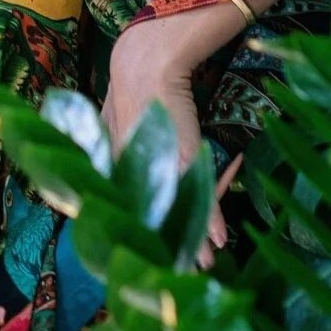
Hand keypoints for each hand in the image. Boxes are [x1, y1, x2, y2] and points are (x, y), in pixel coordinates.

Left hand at [101, 32, 237, 268]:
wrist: (147, 61)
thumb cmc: (134, 88)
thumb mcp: (116, 120)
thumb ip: (114, 139)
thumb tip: (111, 153)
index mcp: (116, 166)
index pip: (135, 210)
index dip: (147, 232)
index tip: (157, 250)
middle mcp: (134, 172)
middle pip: (156, 218)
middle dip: (171, 244)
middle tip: (185, 268)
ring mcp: (158, 165)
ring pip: (177, 213)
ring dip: (192, 239)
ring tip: (204, 264)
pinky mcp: (182, 155)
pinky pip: (198, 195)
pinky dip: (211, 218)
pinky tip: (219, 238)